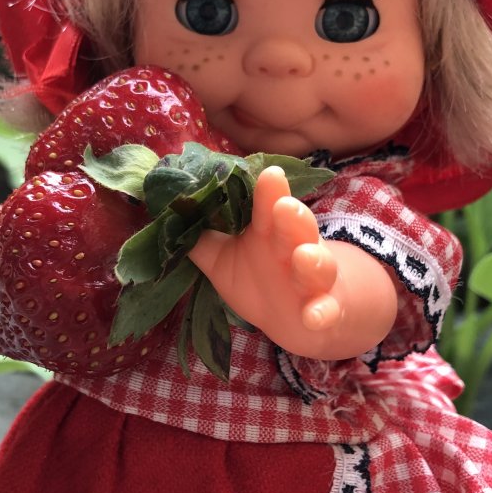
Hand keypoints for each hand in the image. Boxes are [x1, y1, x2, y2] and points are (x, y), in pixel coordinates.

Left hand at [189, 167, 396, 358]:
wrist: (294, 318)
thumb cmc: (256, 277)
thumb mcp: (221, 259)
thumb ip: (198, 239)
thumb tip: (166, 213)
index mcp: (268, 231)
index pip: (268, 205)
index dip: (269, 191)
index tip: (269, 174)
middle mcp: (293, 248)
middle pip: (297, 227)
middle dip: (293, 216)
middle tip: (285, 206)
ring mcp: (311, 280)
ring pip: (317, 266)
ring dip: (312, 261)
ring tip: (304, 257)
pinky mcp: (322, 309)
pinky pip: (325, 311)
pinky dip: (322, 314)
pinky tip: (314, 317)